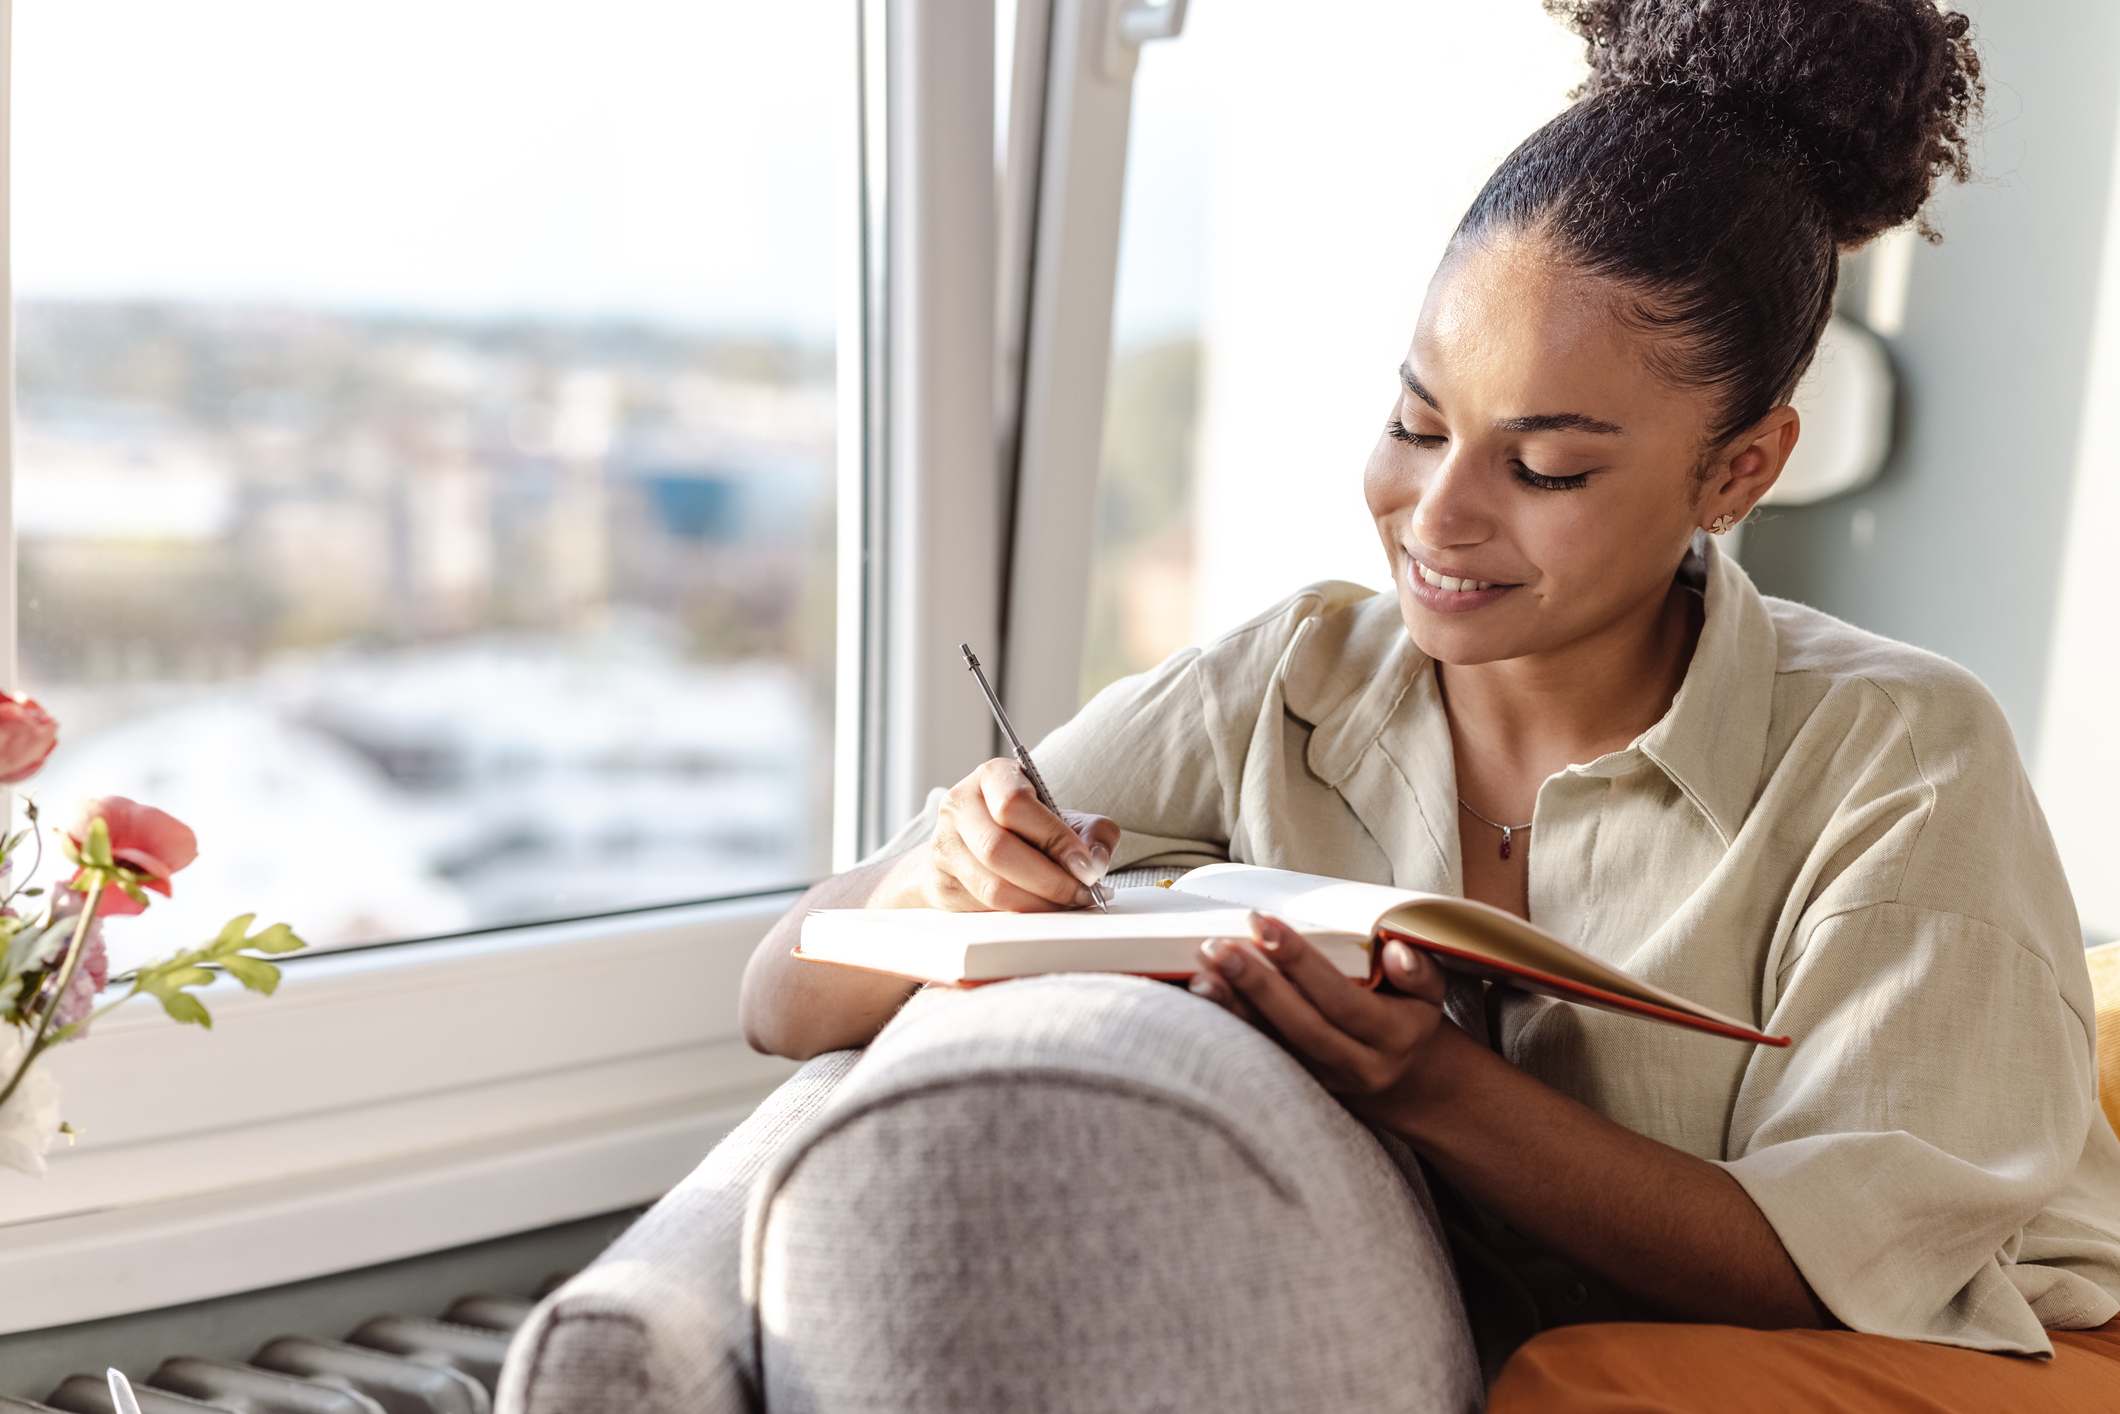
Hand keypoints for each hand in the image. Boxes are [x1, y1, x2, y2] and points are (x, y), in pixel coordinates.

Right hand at [870, 757, 1117, 911]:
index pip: (1014, 804)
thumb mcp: (1064, 817)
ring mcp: (944, 846)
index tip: (1086, 867)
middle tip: (1083, 893)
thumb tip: (1095, 863)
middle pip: (998, 849)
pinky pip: (982, 908)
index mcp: (992, 776)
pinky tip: (1041, 910)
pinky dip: (1019, 914)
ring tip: (1067, 904)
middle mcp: (959, 806)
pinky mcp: (940, 884)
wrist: (976, 845)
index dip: (1055, 839)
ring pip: (990, 886)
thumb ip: (1093, 832)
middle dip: (1049, 880)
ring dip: (1037, 903)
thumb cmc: (1027, 828)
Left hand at [1187, 912, 1450, 1128]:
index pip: (1341, 999)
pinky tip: (1202, 997)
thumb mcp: (1429, 993)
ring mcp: (1325, 1081)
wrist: (1406, 1082)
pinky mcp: (1299, 1086)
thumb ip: (1418, 970)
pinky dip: (1229, 1028)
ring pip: (1274, 1048)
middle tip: (1218, 946)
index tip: (1264, 925)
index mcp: (1391, 1036)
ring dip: (1233, 1010)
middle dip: (1256, 986)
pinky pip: (1261, 1057)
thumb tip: (1396, 950)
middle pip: (1301, 1027)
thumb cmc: (1409, 1018)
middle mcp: (1357, 1064)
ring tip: (1200, 973)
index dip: (1301, 963)